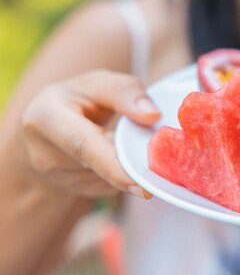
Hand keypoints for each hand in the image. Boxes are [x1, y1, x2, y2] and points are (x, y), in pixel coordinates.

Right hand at [20, 70, 160, 197]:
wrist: (50, 125)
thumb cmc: (79, 98)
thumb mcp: (98, 83)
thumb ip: (124, 92)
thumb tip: (152, 115)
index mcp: (46, 117)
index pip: (84, 146)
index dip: (114, 166)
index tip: (141, 184)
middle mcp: (43, 153)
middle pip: (100, 167)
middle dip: (132, 166)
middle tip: (160, 166)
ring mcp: (56, 178)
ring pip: (108, 178)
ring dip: (128, 164)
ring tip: (126, 140)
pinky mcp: (72, 191)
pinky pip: (109, 186)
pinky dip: (123, 172)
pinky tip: (119, 156)